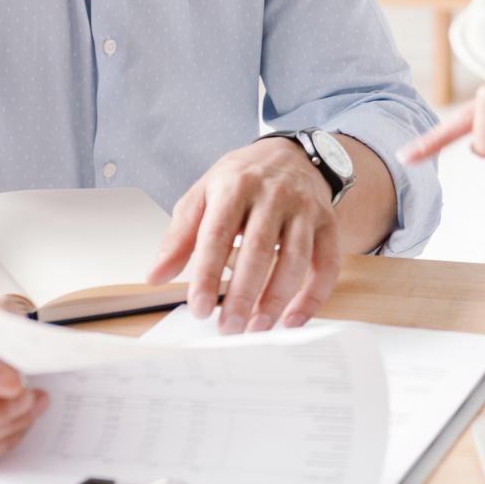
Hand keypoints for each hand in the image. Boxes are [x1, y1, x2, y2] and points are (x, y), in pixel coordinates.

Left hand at [147, 138, 340, 334]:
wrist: (291, 155)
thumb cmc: (242, 180)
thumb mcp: (203, 194)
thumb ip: (180, 236)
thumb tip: (156, 276)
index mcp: (235, 186)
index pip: (218, 234)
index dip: (206, 274)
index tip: (197, 308)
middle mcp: (273, 195)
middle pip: (259, 250)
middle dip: (242, 294)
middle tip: (228, 328)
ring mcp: (304, 209)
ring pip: (295, 258)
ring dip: (276, 299)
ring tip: (256, 328)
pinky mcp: (328, 224)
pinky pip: (327, 264)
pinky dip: (314, 296)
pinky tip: (294, 319)